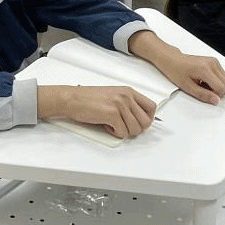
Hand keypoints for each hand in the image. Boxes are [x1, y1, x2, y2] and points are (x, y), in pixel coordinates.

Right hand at [37, 84, 155, 138]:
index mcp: (128, 91)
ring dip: (124, 131)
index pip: (151, 107)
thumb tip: (139, 120)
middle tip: (123, 126)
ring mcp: (120, 104)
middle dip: (135, 129)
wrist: (73, 99)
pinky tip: (106, 125)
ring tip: (113, 124)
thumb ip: (128, 104)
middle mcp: (126, 96)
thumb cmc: (89, 98)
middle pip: (146, 122)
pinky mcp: (112, 114)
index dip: (147, 119)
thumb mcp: (114, 95)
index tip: (138, 123)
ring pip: (135, 130)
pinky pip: (122, 133)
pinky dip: (115, 133)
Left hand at [127, 30, 224, 104]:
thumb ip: (203, 95)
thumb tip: (216, 101)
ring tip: (203, 84)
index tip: (205, 93)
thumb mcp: (187, 87)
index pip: (222, 88)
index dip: (215, 95)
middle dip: (218, 91)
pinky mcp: (214, 61)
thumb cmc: (176, 70)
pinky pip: (223, 76)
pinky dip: (216, 81)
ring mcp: (214, 61)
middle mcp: (212, 63)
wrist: (172, 59)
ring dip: (217, 86)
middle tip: (203, 88)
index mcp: (205, 69)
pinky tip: (205, 80)